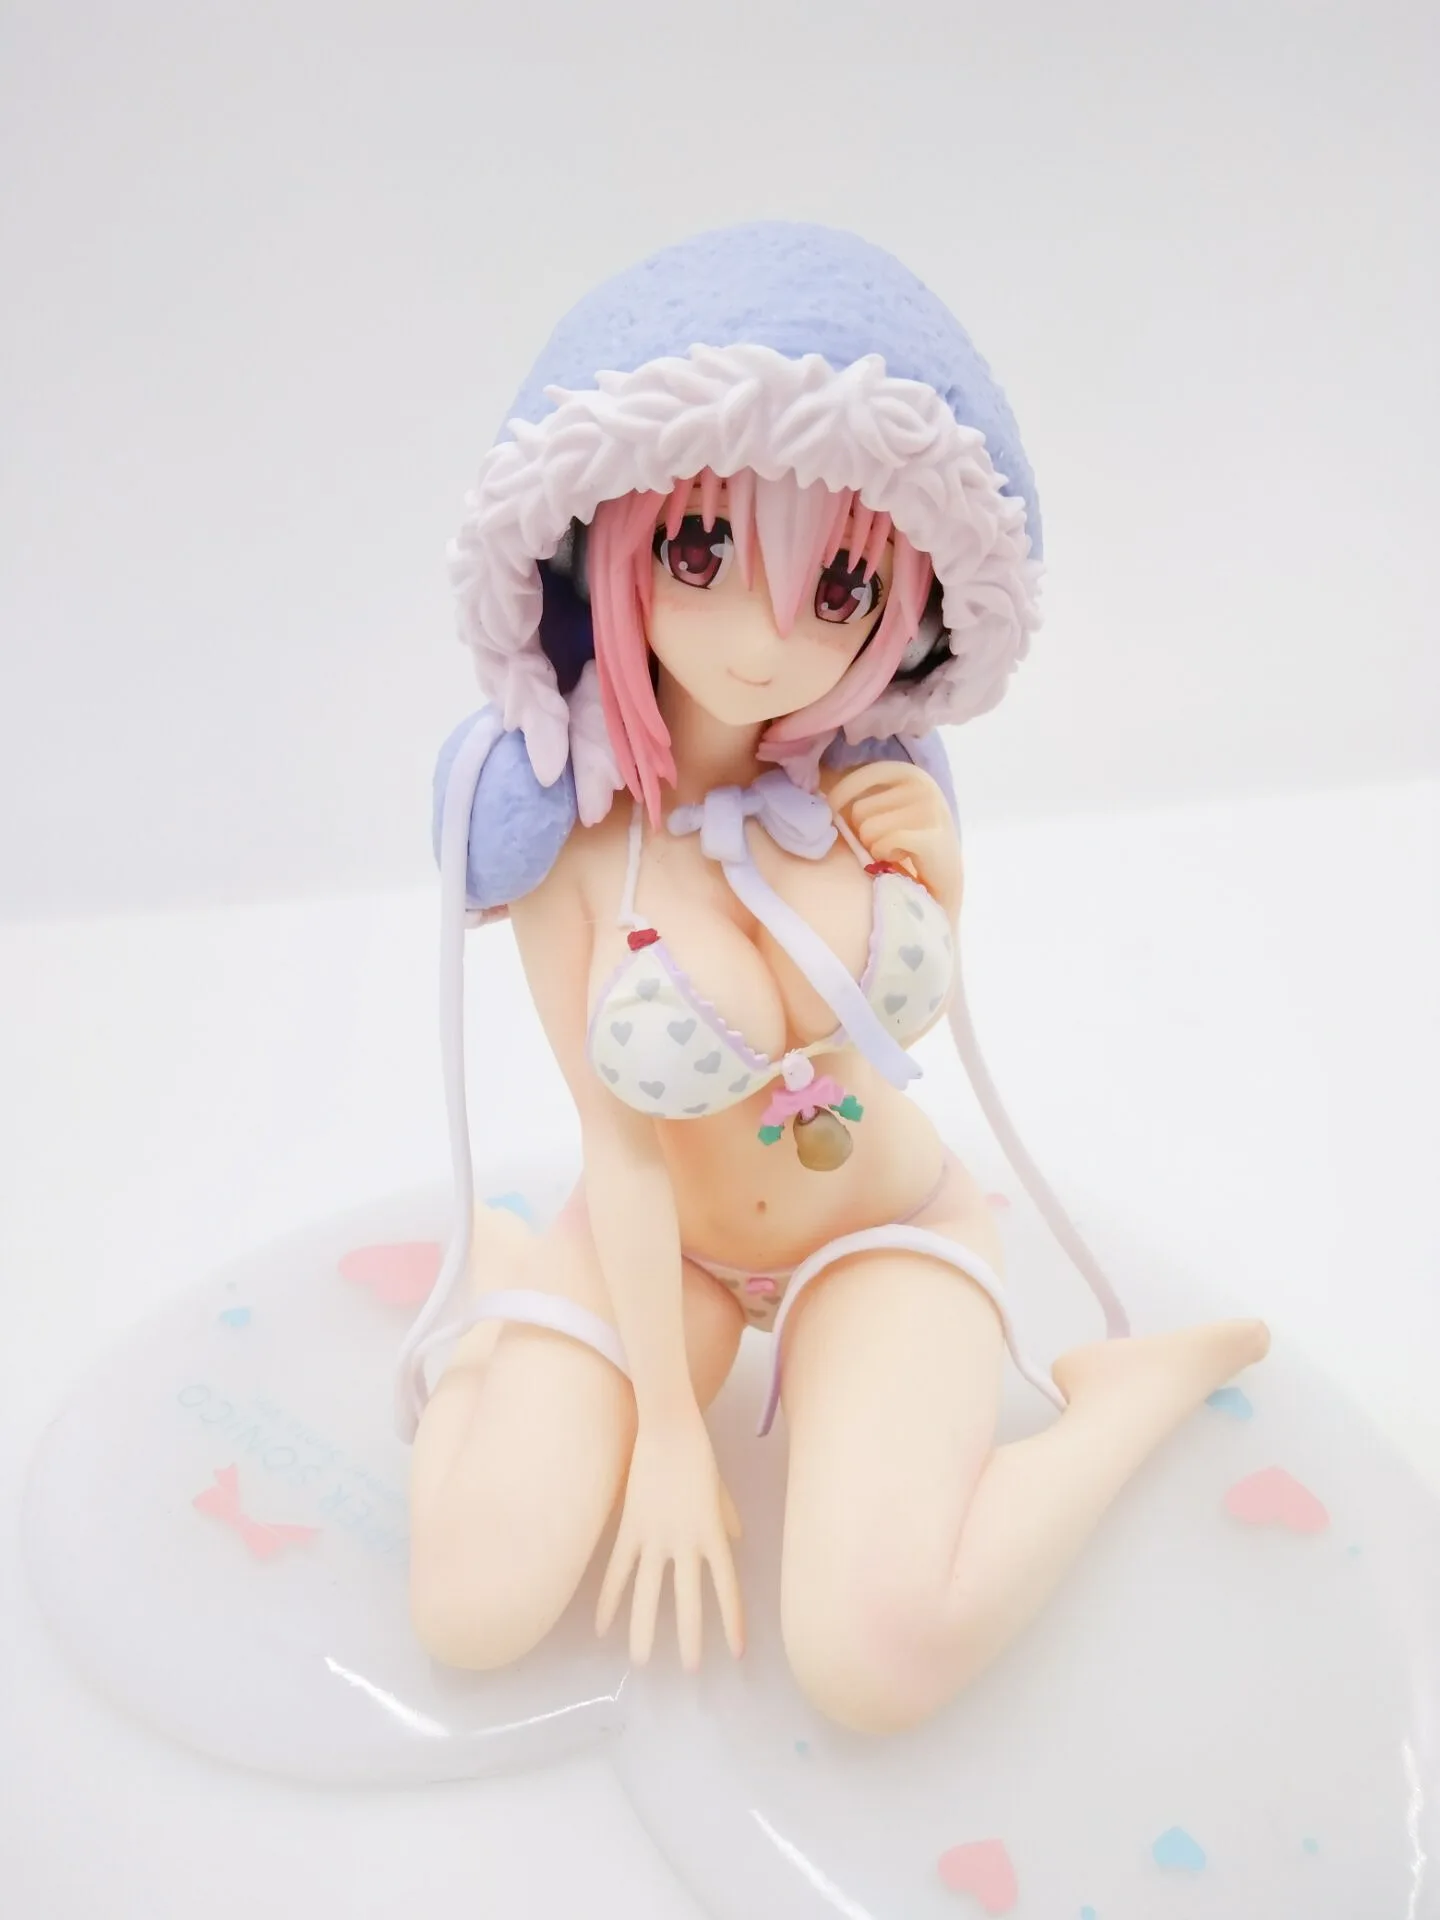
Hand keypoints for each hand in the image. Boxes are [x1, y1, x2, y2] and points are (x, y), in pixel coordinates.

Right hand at [596, 1409, 743, 1668]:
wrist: (668, 1426)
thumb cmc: (698, 1453)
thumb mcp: (718, 1489)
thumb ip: (725, 1518)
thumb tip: (735, 1541)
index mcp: (712, 1533)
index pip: (727, 1586)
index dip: (732, 1620)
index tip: (738, 1650)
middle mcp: (685, 1541)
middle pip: (688, 1598)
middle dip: (690, 1636)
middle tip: (692, 1669)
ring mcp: (655, 1536)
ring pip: (648, 1592)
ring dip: (644, 1629)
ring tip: (641, 1662)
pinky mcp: (630, 1527)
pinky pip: (618, 1570)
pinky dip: (610, 1599)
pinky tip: (603, 1627)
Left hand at [827, 762, 962, 917]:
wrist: (944, 880)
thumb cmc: (907, 843)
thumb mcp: (888, 810)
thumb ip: (863, 797)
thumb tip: (819, 796)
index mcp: (910, 773)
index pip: (861, 776)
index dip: (839, 797)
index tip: (834, 814)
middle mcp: (924, 785)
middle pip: (859, 810)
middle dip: (866, 833)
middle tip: (887, 842)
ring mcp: (931, 811)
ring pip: (868, 830)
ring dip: (876, 848)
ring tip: (896, 851)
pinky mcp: (932, 838)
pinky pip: (883, 844)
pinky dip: (886, 857)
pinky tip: (904, 859)